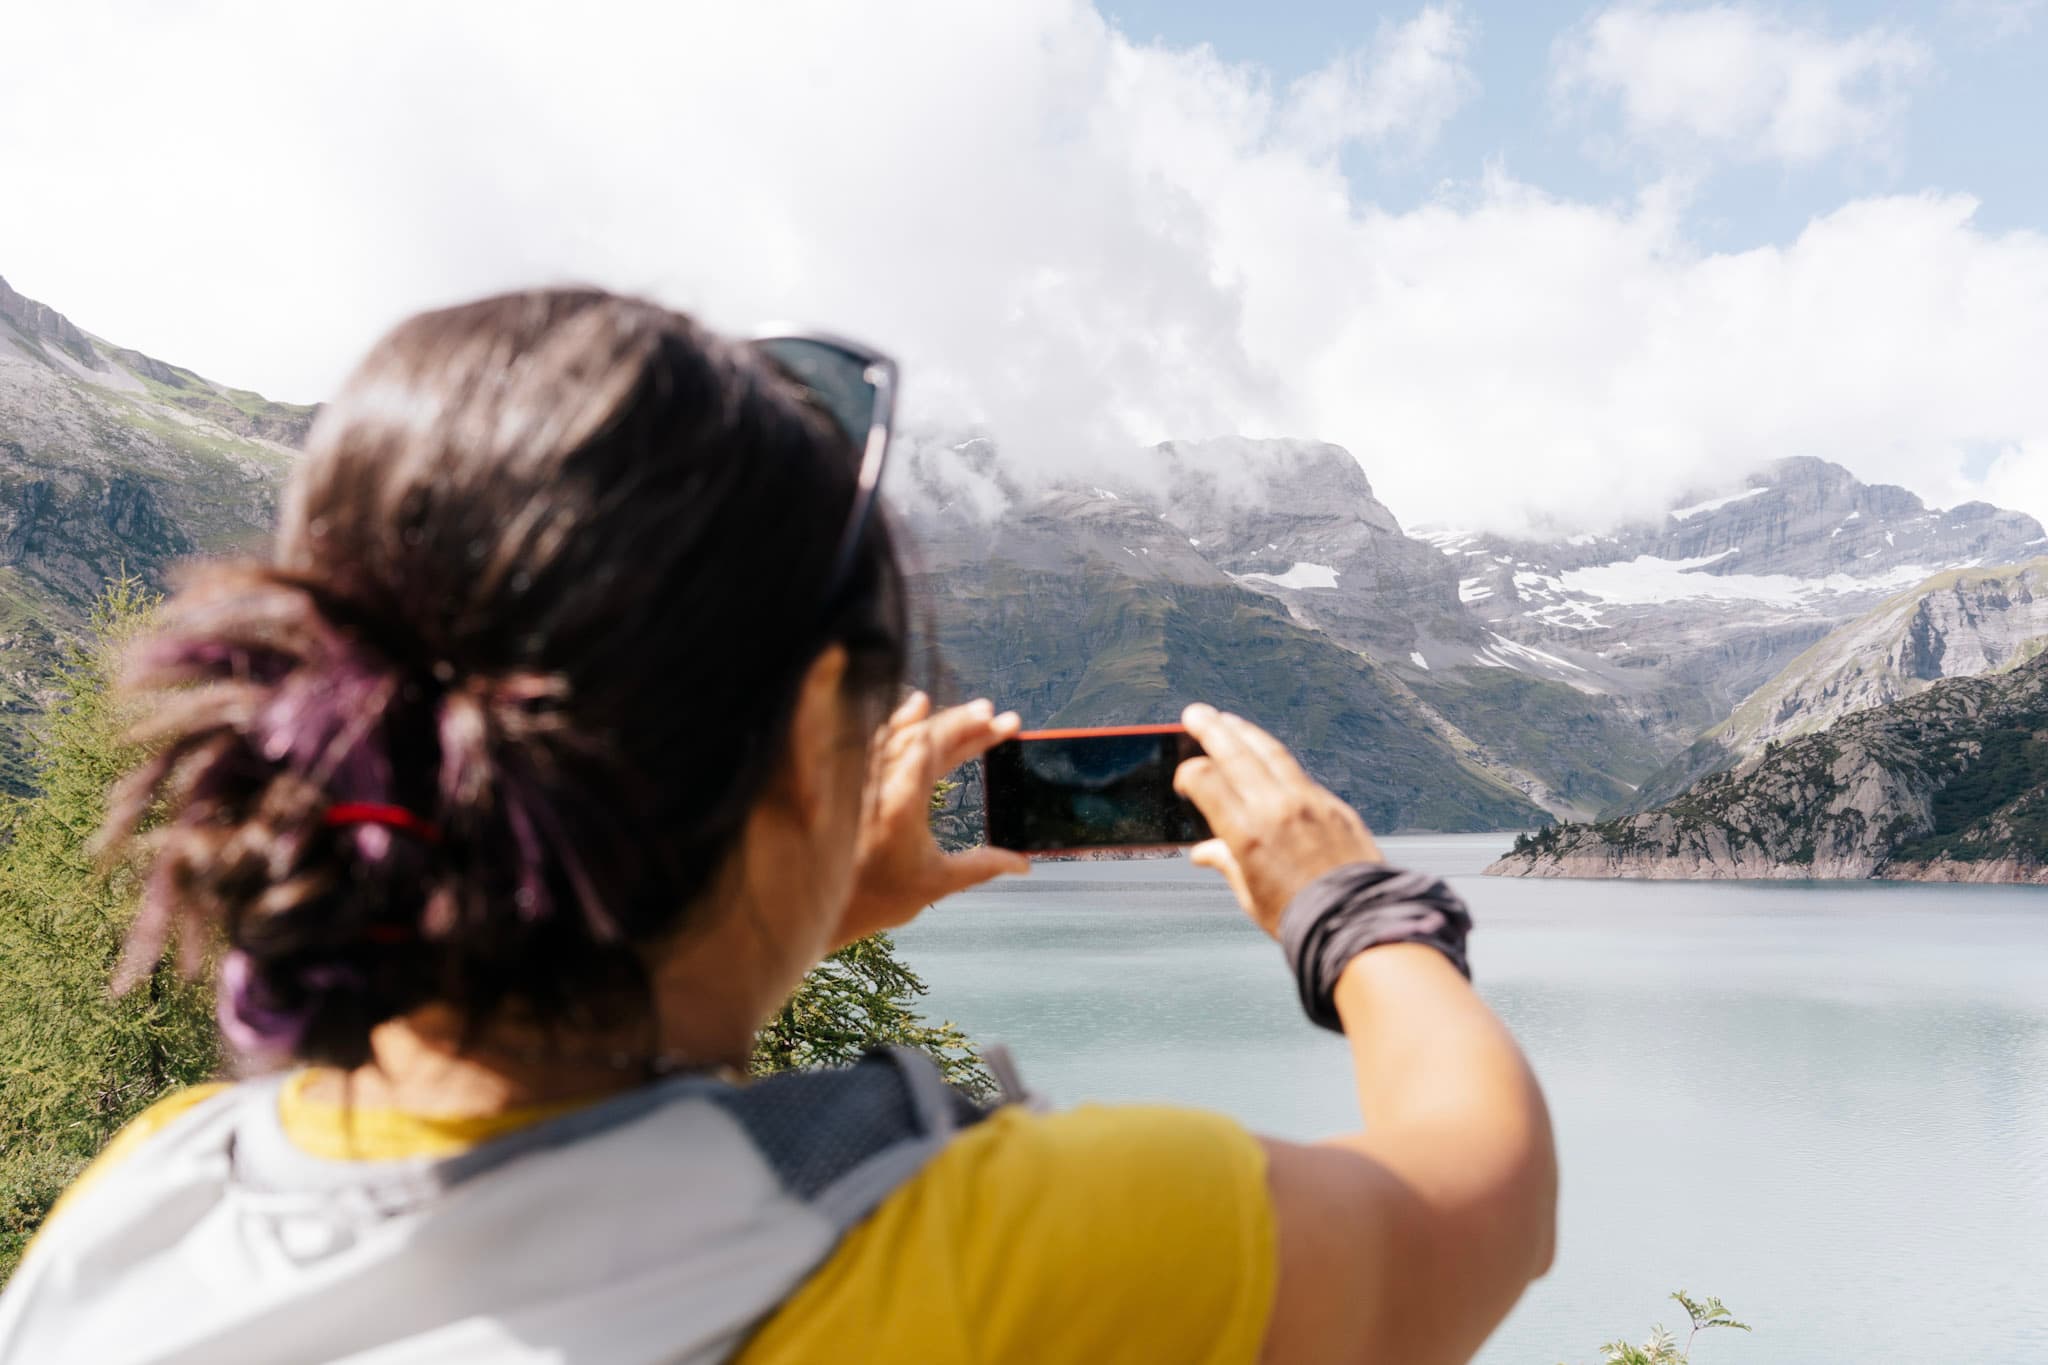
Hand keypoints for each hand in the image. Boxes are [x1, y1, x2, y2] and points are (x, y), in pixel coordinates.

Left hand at [837, 693, 1029, 947]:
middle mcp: (878, 779)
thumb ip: (983, 866)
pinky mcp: (850, 782)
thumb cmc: (875, 898)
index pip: (940, 744)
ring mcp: (861, 777)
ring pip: (902, 733)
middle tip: (997, 718)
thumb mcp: (937, 883)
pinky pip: (878, 741)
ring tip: (968, 712)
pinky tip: (913, 715)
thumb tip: (1022, 864)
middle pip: (925, 733)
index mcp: (902, 799)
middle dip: (965, 722)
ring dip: (936, 721)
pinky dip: (900, 726)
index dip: (974, 729)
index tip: (1000, 721)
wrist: (818, 907)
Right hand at [1172, 702, 1382, 937]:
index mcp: (1247, 834)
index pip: (1207, 782)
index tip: (1185, 777)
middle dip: (1212, 730)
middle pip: (1236, 755)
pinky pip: (1300, 775)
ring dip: (1246, 733)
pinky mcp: (1334, 806)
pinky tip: (1269, 758)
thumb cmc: (1298, 916)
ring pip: (1272, 754)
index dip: (1189, 774)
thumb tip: (1202, 853)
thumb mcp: (1250, 895)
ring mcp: (1309, 803)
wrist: (1356, 923)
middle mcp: (1276, 810)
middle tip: (1195, 713)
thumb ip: (1226, 863)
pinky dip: (1278, 762)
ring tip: (1228, 721)